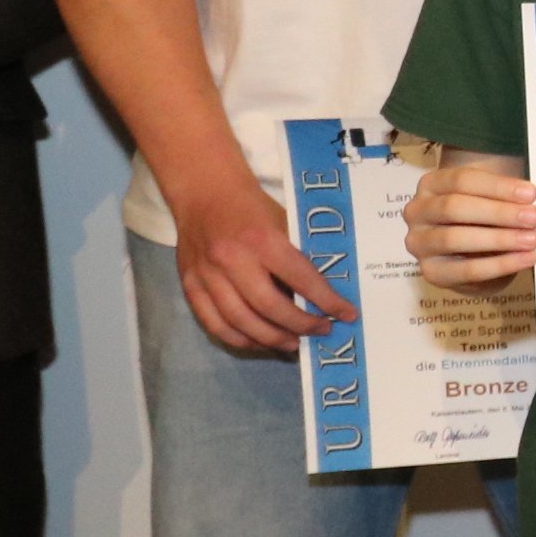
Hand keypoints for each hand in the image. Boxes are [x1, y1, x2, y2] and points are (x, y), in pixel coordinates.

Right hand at [174, 173, 361, 350]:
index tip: (346, 315)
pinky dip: (238, 339)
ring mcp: (206, 275)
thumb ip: (296, 257)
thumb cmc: (251, 208)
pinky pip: (214, 324)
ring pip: (240, 321)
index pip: (300, 279)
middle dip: (299, 325)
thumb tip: (322, 296)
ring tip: (293, 344)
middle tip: (321, 331)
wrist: (204, 192)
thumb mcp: (283, 222)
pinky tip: (259, 342)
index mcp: (262, 240)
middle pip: (268, 307)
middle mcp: (231, 259)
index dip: (326, 301)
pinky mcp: (189, 286)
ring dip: (270, 339)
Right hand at [399, 161, 535, 297]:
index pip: (462, 180)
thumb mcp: (493, 197)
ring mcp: (419, 243)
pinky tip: (526, 259)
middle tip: (534, 217)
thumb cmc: (486, 215)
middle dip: (498, 213)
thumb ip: (508, 195)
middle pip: (454, 207)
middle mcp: (417, 212)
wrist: (475, 253)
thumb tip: (534, 200)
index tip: (531, 194)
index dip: (498, 186)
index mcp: (432, 184)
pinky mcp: (431, 272)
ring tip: (532, 239)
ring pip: (454, 238)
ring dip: (498, 239)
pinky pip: (465, 270)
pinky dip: (499, 265)